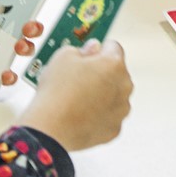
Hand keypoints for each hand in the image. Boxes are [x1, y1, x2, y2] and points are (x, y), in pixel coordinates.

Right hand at [16, 39, 132, 151]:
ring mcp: (121, 110)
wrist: (51, 128)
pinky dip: (98, 114)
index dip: (98, 49)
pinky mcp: (114, 129)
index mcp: (114, 64)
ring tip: (77, 97)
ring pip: (114, 95)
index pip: (113, 47)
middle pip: (116, 72)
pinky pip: (108, 116)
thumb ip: (83, 49)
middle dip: (101, 72)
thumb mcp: (63, 57)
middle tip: (79, 77)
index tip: (89, 54)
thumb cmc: (57, 92)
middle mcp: (124, 86)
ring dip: (101, 93)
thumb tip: (91, 49)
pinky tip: (81, 113)